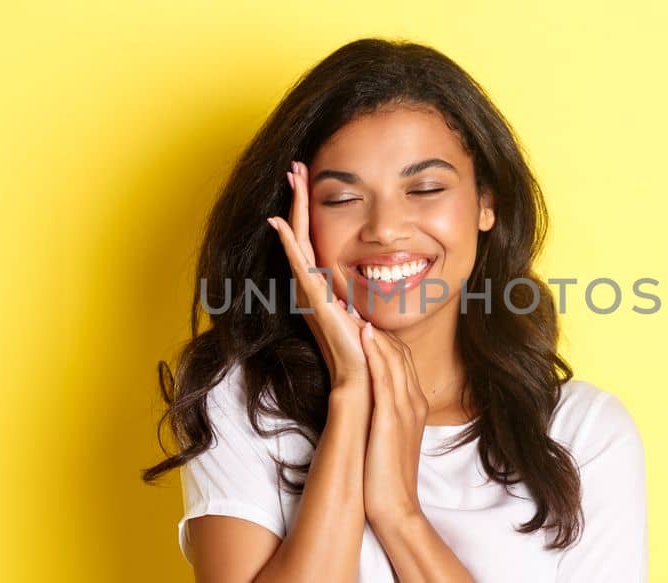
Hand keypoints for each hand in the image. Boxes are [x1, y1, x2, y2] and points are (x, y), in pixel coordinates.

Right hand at [268, 160, 370, 395]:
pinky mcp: (314, 299)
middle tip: (294, 166)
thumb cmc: (374, 354)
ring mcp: (311, 291)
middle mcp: (314, 285)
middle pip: (302, 232)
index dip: (313, 210)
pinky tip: (279, 221)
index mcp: (327, 287)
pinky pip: (297, 263)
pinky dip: (287, 241)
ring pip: (298, 240)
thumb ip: (375, 301)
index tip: (311, 181)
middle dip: (300, 198)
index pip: (316, 239)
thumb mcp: (374, 316)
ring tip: (291, 178)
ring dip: (294, 208)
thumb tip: (387, 288)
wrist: (366, 380)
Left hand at [359, 322, 430, 526]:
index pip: (396, 357)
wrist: (395, 509)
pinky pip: (386, 376)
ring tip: (352, 303)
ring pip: (392, 356)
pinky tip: (365, 332)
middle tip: (347, 297)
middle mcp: (412, 399)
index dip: (375, 335)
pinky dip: (377, 351)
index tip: (352, 315)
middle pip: (396, 349)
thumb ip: (381, 414)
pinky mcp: (392, 418)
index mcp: (411, 403)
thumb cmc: (385, 477)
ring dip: (373, 327)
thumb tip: (365, 401)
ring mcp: (405, 407)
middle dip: (372, 323)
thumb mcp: (385, 437)